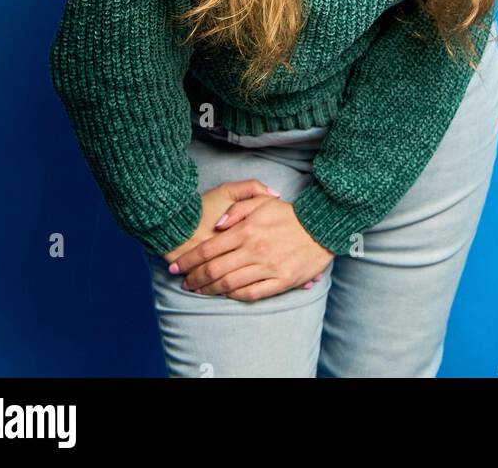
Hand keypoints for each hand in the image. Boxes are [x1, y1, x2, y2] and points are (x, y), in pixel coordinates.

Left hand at [169, 192, 333, 301]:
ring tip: (198, 291)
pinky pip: (251, 293)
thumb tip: (218, 226)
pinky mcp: (280, 281)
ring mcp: (267, 267)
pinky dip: (234, 296)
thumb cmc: (289, 214)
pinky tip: (225, 295)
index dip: (190, 259)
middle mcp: (254, 250)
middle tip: (183, 282)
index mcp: (248, 230)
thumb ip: (237, 209)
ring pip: (230, 284)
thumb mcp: (262, 201)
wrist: (321, 228)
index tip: (177, 266)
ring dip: (210, 290)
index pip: (210, 248)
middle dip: (195, 278)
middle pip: (215, 269)